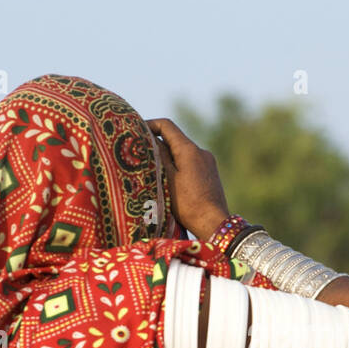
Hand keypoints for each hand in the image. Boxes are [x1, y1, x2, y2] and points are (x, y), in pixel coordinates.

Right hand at [146, 118, 229, 239]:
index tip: (135, 130)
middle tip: (139, 152)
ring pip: (182, 151)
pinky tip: (169, 179)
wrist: (213, 223)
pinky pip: (190, 162)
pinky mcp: (210, 173)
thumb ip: (159, 156)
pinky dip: (178, 164)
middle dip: (156, 142)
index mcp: (189, 149)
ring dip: (167, 155)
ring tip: (152, 168)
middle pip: (174, 138)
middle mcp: (201, 151)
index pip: (166, 126)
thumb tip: (150, 138)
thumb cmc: (188, 204)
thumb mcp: (167, 179)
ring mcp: (208, 162)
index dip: (149, 125)